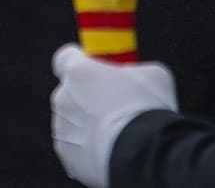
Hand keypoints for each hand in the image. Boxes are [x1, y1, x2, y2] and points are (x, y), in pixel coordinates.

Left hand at [50, 44, 177, 187]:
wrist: (141, 155)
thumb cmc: (147, 109)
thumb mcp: (152, 75)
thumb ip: (135, 71)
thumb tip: (136, 78)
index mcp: (77, 71)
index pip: (66, 58)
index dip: (82, 63)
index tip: (97, 71)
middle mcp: (62, 97)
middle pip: (71, 92)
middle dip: (89, 98)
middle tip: (117, 108)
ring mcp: (62, 129)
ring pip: (74, 123)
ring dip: (90, 126)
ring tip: (120, 135)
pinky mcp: (67, 156)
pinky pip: (77, 149)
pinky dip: (91, 151)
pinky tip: (113, 153)